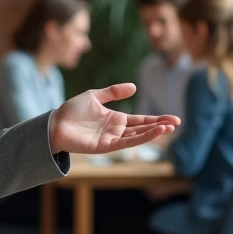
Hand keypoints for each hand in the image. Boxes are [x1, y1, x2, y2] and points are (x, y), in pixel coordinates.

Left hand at [47, 83, 179, 154]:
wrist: (55, 123)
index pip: (140, 120)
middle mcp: (116, 130)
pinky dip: (141, 138)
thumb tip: (134, 87)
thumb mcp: (95, 96)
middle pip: (143, 128)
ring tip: (169, 127)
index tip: (172, 118)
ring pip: (137, 136)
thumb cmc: (71, 110)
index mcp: (115, 119)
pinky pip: (127, 143)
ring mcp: (112, 139)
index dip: (156, 119)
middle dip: (160, 126)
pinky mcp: (106, 147)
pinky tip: (153, 132)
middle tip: (177, 122)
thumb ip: (113, 92)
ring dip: (153, 132)